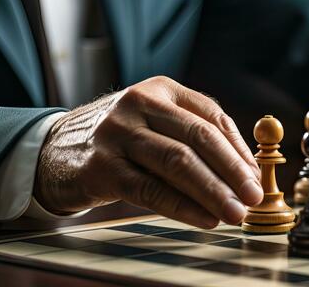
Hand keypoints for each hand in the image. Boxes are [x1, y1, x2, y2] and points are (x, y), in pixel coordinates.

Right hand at [33, 76, 262, 227]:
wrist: (53, 149)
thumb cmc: (119, 139)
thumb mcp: (153, 120)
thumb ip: (192, 134)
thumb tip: (244, 168)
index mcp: (160, 89)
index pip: (211, 115)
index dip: (239, 149)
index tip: (255, 177)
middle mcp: (139, 103)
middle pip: (198, 137)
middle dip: (232, 170)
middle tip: (253, 197)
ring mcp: (118, 133)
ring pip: (177, 162)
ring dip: (213, 191)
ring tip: (235, 213)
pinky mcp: (102, 166)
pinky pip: (150, 190)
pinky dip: (182, 207)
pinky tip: (203, 219)